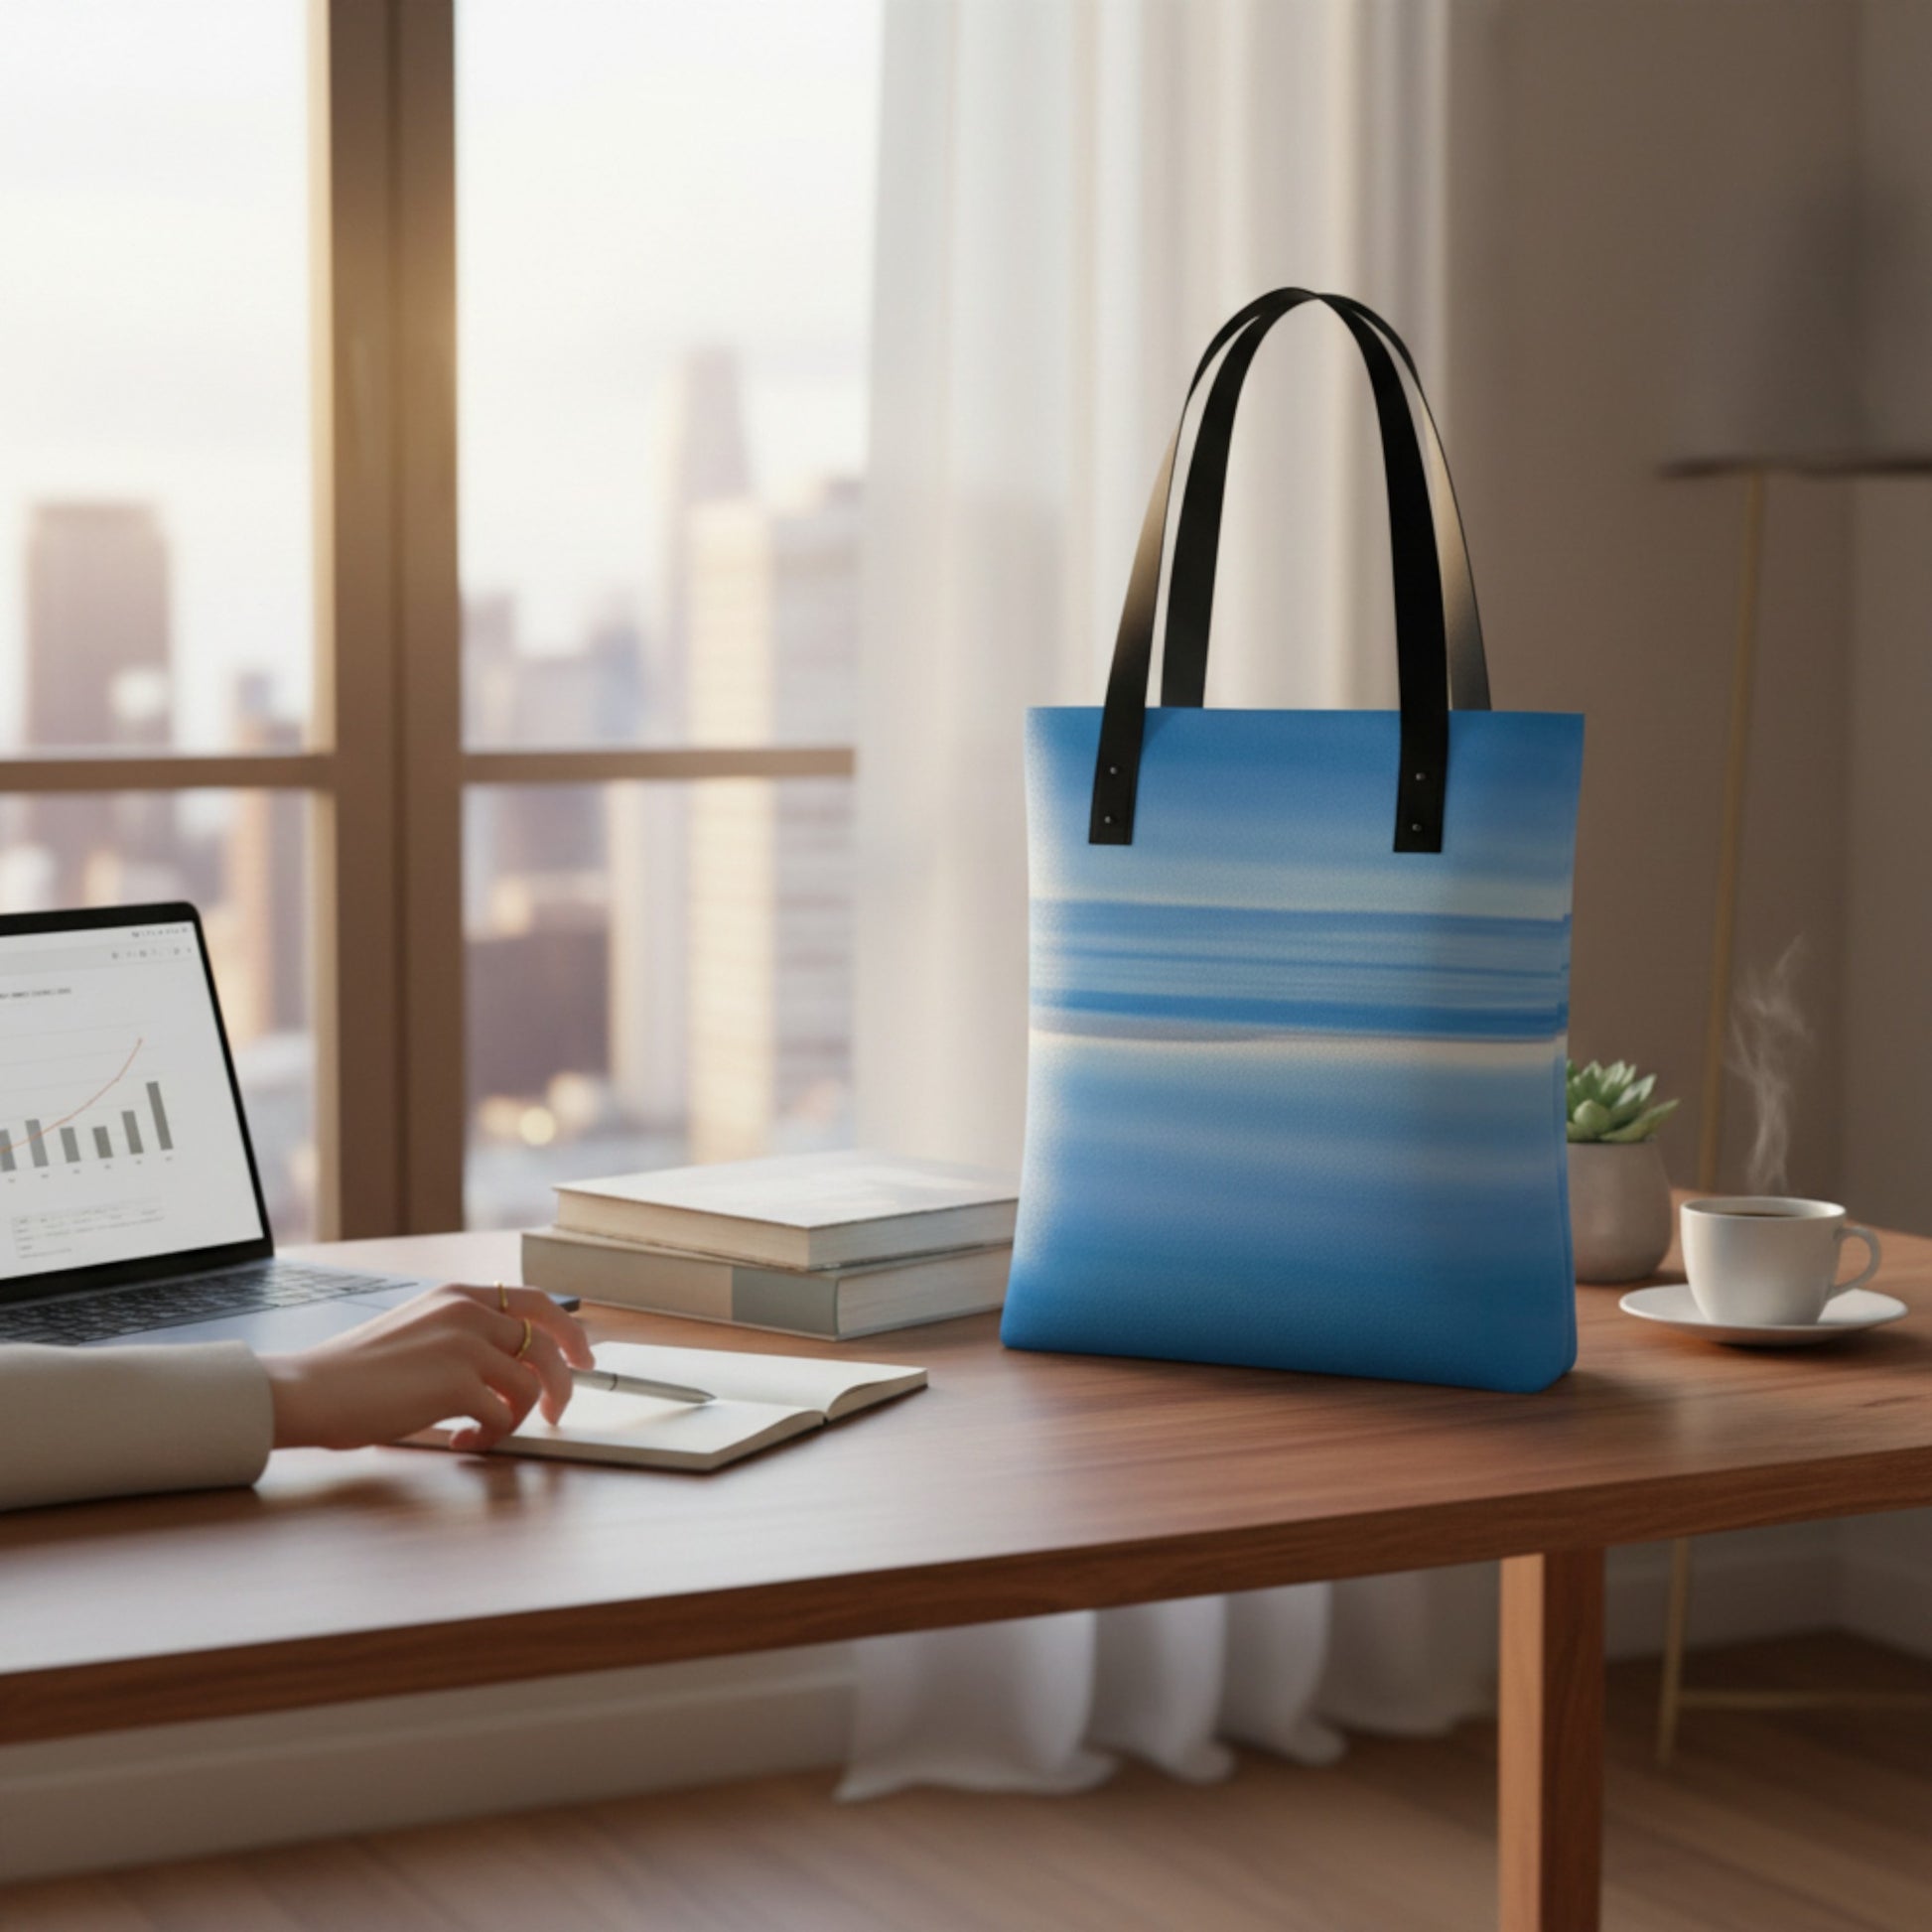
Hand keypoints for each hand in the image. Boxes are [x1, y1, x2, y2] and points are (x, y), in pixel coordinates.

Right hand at [261, 1284, 595, 1453]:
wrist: (312, 1388)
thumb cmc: (355, 1372)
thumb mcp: (416, 1330)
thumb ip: (461, 1336)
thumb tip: (506, 1367)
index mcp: (458, 1295)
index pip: (535, 1301)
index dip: (568, 1329)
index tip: (582, 1356)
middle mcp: (468, 1312)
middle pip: (547, 1344)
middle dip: (565, 1381)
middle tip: (561, 1410)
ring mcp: (465, 1346)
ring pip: (530, 1384)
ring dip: (517, 1418)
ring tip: (485, 1434)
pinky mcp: (458, 1383)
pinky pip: (502, 1416)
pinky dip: (490, 1437)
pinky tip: (461, 1441)